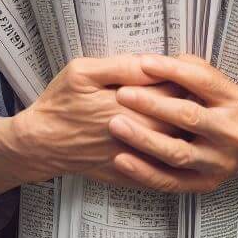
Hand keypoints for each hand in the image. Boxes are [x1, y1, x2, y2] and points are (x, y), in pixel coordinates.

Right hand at [11, 56, 183, 181]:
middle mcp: (139, 133)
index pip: (174, 87)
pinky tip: (172, 140)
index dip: (184, 76)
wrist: (41, 144)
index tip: (187, 68)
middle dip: (192, 102)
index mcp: (130, 104)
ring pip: (177, 143)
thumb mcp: (82, 72)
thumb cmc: (60, 104)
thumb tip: (152, 62)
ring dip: (187, 128)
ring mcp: (137, 157)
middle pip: (182, 116)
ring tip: (187, 113)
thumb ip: (120, 66)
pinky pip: (164, 168)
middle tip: (196, 90)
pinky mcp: (133, 174)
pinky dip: (174, 154)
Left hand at [108, 53, 237, 193]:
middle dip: (152, 105)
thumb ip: (193, 70)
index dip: (172, 71)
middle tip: (122, 94)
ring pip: (178, 153)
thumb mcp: (221, 84)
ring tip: (116, 125)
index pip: (203, 81)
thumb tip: (157, 62)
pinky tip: (121, 159)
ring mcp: (219, 163)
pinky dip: (144, 172)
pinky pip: (171, 182)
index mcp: (237, 102)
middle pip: (189, 117)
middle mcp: (231, 133)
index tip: (143, 63)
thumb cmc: (227, 106)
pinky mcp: (206, 184)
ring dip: (143, 139)